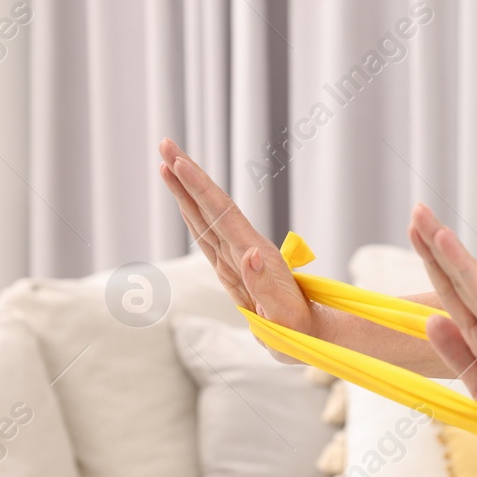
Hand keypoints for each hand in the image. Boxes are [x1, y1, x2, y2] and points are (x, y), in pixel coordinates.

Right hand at [157, 137, 316, 345]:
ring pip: (206, 217)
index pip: (220, 213)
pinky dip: (193, 216)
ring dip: (187, 191)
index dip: (198, 187)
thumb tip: (249, 254)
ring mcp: (236, 257)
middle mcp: (243, 249)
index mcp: (253, 255)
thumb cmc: (297, 328)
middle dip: (187, 175)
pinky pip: (207, 235)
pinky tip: (184, 203)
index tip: (178, 161)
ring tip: (167, 164)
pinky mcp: (232, 268)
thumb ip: (264, 284)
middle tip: (165, 143)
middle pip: (210, 206)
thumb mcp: (282, 313)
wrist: (311, 332)